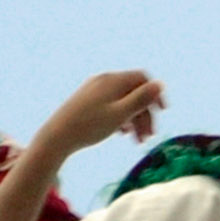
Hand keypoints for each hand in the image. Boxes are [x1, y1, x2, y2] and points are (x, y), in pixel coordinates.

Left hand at [26, 69, 166, 165]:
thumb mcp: (120, 114)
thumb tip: (160, 84)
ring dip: (133, 119)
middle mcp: (104, 80)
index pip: (142, 79)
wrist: (56, 137)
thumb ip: (141, 99)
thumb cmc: (89, 126)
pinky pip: (109, 105)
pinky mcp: (85, 101)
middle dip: (144, 115)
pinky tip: (120, 133)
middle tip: (148, 137)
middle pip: (132, 93)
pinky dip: (119, 118)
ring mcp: (93, 90)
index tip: (162, 112)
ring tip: (136, 141)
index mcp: (113, 80)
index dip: (155, 94)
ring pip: (121, 101)